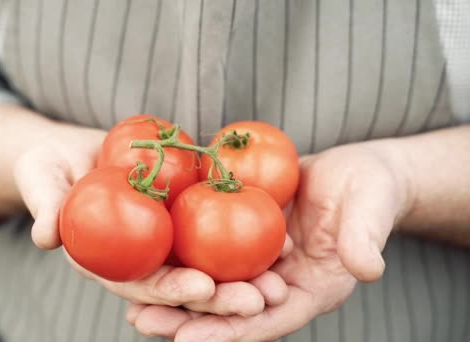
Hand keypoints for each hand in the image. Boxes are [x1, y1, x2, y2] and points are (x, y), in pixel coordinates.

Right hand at [12, 112, 293, 317]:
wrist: (74, 153)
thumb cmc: (48, 167)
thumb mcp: (41, 178)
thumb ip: (45, 204)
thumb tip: (44, 235)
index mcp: (107, 263)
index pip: (140, 285)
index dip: (170, 291)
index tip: (202, 289)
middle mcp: (141, 259)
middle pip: (183, 283)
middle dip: (221, 297)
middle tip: (260, 298)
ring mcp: (165, 241)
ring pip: (207, 263)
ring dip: (244, 275)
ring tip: (280, 279)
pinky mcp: (183, 217)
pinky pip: (216, 224)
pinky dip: (246, 233)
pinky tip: (280, 237)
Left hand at [128, 141, 413, 340]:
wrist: (356, 171)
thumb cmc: (370, 191)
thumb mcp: (370, 210)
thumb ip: (366, 238)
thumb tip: (368, 269)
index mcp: (312, 290)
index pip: (267, 321)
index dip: (229, 333)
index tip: (188, 340)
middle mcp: (282, 285)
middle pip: (232, 312)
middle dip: (189, 320)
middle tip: (144, 322)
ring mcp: (262, 264)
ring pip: (216, 287)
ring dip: (177, 297)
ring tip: (133, 304)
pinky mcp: (248, 239)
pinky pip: (213, 252)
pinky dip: (184, 261)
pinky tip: (149, 261)